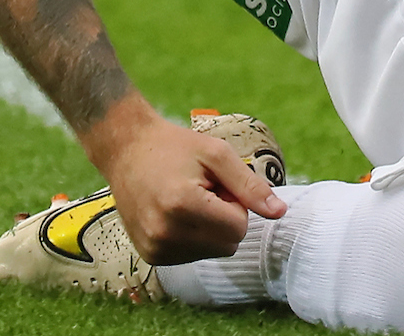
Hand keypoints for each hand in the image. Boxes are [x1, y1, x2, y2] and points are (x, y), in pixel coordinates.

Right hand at [82, 97, 286, 264]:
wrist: (125, 149)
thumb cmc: (173, 146)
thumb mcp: (216, 154)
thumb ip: (250, 185)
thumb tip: (279, 212)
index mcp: (182, 205)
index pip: (239, 227)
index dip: (235, 203)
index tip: (215, 184)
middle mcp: (165, 233)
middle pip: (229, 244)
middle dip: (225, 218)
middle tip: (202, 190)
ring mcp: (155, 248)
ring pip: (213, 253)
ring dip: (209, 229)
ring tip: (186, 199)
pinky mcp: (150, 255)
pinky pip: (193, 256)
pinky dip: (193, 237)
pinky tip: (175, 214)